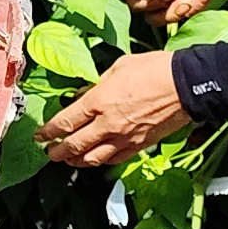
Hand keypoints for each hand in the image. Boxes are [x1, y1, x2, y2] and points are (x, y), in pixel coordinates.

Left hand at [42, 53, 189, 172]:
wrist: (186, 85)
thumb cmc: (155, 69)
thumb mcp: (118, 67)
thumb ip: (97, 84)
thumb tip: (84, 94)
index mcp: (99, 101)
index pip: (65, 122)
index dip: (49, 132)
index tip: (40, 135)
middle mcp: (108, 123)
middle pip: (74, 145)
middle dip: (57, 151)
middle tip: (49, 152)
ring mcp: (124, 138)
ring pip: (92, 158)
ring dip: (75, 160)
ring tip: (67, 160)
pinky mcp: (139, 145)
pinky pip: (114, 159)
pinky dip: (100, 161)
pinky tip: (95, 159)